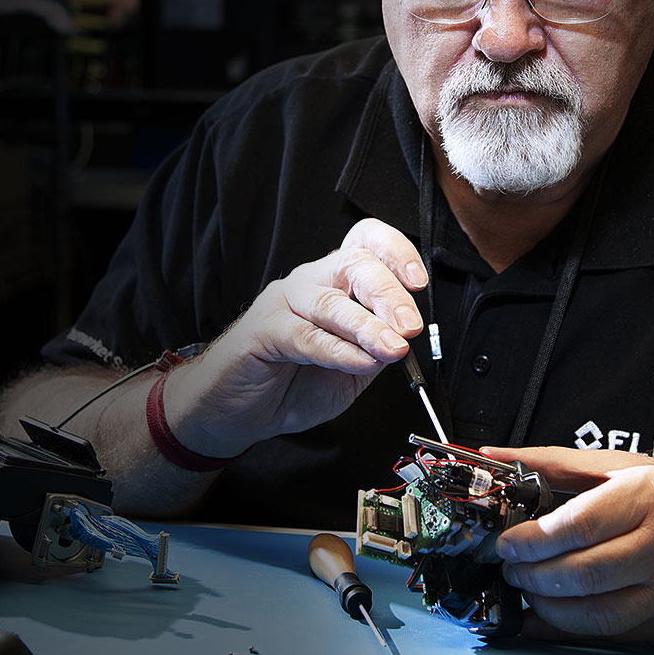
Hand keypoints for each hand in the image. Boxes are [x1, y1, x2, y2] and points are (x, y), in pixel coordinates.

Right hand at [162, 218, 427, 455]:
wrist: (235, 411)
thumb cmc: (291, 383)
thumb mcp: (352, 369)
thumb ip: (377, 348)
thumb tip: (406, 337)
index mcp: (335, 283)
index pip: (366, 243)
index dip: (396, 252)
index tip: (418, 282)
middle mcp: (310, 282)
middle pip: (354, 264)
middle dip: (389, 294)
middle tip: (410, 327)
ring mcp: (283, 303)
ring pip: (331, 302)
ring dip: (368, 326)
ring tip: (392, 348)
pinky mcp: (262, 331)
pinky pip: (305, 335)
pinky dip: (338, 351)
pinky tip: (360, 362)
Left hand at [481, 445, 653, 642]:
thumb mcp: (625, 465)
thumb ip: (555, 463)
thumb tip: (496, 456)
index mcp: (650, 497)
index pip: (579, 526)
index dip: (533, 539)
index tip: (508, 542)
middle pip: (584, 572)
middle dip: (533, 575)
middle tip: (511, 567)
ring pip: (597, 613)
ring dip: (548, 607)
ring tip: (528, 589)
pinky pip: (614, 635)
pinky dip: (570, 630)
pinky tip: (546, 617)